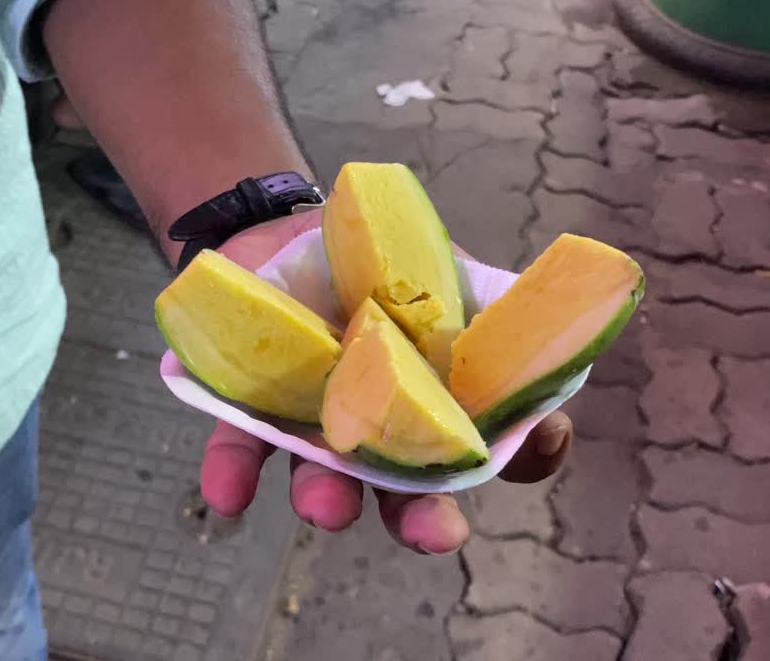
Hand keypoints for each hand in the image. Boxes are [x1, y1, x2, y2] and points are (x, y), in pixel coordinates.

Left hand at [198, 211, 573, 553]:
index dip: (529, 453)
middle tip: (437, 536)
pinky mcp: (254, 407)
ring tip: (326, 509)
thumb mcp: (439, 266)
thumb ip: (479, 296)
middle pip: (413, 490)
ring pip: (327, 476)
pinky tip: (228, 496)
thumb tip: (541, 312)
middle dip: (424, 517)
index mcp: (445, 399)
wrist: (295, 234)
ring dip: (329, 497)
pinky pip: (242, 442)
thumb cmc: (383, 262)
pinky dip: (234, 470)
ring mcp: (321, 426)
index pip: (500, 444)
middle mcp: (387, 430)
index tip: (538, 444)